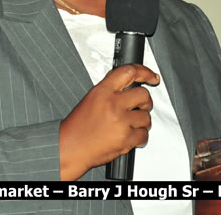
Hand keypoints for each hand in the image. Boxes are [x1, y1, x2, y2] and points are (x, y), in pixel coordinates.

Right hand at [59, 64, 158, 180]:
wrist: (69, 148)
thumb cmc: (77, 126)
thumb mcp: (91, 99)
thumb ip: (110, 90)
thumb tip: (129, 84)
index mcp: (103, 91)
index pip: (129, 72)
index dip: (144, 72)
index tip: (151, 77)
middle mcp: (112, 104)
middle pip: (144, 95)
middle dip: (145, 102)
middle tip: (140, 107)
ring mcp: (120, 122)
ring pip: (146, 117)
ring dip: (142, 122)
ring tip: (130, 125)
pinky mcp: (126, 139)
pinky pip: (144, 135)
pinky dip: (140, 137)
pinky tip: (131, 136)